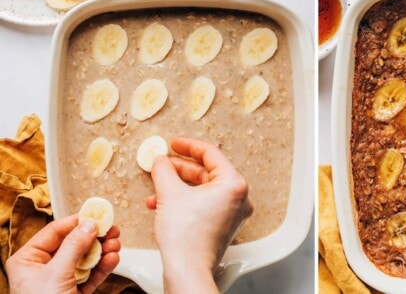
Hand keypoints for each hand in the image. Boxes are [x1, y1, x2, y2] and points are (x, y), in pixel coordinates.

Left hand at [6, 215, 119, 293]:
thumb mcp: (57, 274)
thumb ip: (74, 245)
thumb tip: (89, 223)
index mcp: (28, 261)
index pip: (54, 232)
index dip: (77, 221)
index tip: (97, 214)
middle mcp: (42, 269)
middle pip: (72, 244)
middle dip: (94, 237)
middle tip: (112, 230)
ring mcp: (58, 282)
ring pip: (84, 259)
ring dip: (102, 251)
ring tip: (116, 245)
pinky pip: (89, 276)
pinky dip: (102, 268)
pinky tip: (113, 259)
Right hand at [147, 138, 252, 293]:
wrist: (187, 272)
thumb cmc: (185, 237)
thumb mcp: (169, 193)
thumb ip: (164, 169)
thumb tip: (160, 160)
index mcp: (234, 183)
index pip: (210, 153)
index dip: (187, 146)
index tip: (173, 144)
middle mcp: (239, 197)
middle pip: (206, 172)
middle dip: (179, 170)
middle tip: (163, 164)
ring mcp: (232, 213)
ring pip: (202, 190)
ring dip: (178, 187)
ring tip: (157, 189)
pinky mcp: (223, 226)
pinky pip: (204, 204)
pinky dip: (185, 201)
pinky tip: (163, 204)